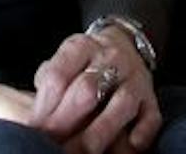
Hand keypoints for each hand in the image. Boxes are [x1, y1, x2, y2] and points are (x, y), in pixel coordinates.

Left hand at [31, 26, 161, 152]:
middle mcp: (110, 58)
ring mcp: (134, 77)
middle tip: (53, 145)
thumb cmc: (85, 62)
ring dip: (100, 132)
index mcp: (81, 47)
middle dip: (66, 121)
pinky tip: (131, 146)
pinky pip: (152, 115)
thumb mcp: (65, 58)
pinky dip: (143, 131)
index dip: (44, 106)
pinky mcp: (151, 97)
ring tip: (83, 153)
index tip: (34, 130)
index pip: (58, 75)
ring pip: (121, 103)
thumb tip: (33, 115)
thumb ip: (50, 79)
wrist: (125, 42)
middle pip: (87, 90)